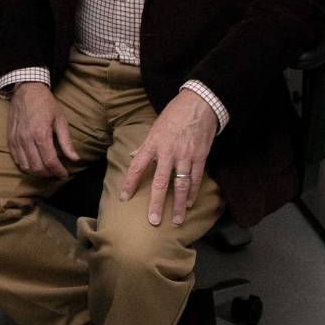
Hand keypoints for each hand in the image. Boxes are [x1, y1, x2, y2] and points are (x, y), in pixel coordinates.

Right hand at [6, 81, 78, 177]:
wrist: (26, 89)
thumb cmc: (45, 103)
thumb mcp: (61, 119)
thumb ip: (66, 141)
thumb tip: (75, 158)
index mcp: (41, 133)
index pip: (50, 161)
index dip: (58, 171)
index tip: (65, 174)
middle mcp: (26, 138)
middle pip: (37, 167)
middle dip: (49, 174)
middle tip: (56, 172)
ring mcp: (16, 139)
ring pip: (25, 166)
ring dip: (37, 172)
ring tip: (47, 170)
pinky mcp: (10, 139)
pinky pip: (16, 159)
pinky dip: (26, 165)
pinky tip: (34, 163)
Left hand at [118, 91, 216, 226]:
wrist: (199, 104)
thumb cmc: (174, 114)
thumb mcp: (155, 128)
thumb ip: (144, 146)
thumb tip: (131, 156)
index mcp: (153, 143)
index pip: (137, 167)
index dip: (130, 183)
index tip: (124, 197)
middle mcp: (168, 152)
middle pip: (160, 182)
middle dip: (156, 203)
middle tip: (153, 221)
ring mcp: (185, 156)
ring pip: (181, 186)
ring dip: (178, 205)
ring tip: (176, 220)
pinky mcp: (200, 157)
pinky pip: (195, 179)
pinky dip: (192, 193)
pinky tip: (189, 204)